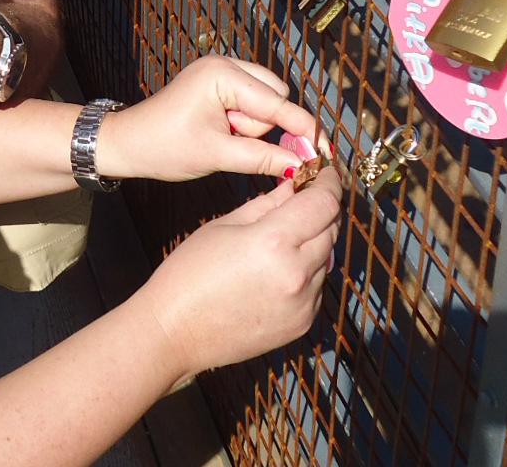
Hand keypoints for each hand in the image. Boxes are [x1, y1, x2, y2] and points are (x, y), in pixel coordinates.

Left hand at [96, 55, 321, 182]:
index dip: (303, 129)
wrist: (128, 143)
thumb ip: (262, 158)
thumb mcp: (216, 155)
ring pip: (266, 100)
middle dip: (265, 126)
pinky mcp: (220, 84)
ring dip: (253, 126)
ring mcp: (222, 71)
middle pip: (276, 96)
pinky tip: (224, 133)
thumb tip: (301, 165)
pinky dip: (246, 122)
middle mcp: (225, 64)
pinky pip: (251, 102)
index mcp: (222, 75)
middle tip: (232, 144)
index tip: (325, 152)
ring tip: (221, 138)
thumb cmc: (164, 147)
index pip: (276, 103)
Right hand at [131, 175, 343, 380]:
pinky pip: (317, 286)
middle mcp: (298, 273)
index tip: (323, 173)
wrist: (175, 333)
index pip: (324, 202)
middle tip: (300, 202)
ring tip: (279, 245)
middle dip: (320, 210)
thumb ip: (269, 203)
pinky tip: (275, 275)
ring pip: (326, 258)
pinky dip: (306, 274)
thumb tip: (296, 183)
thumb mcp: (225, 226)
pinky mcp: (304, 323)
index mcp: (274, 241)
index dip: (328, 182)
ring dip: (312, 243)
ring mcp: (304, 302)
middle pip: (331, 228)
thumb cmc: (189, 274)